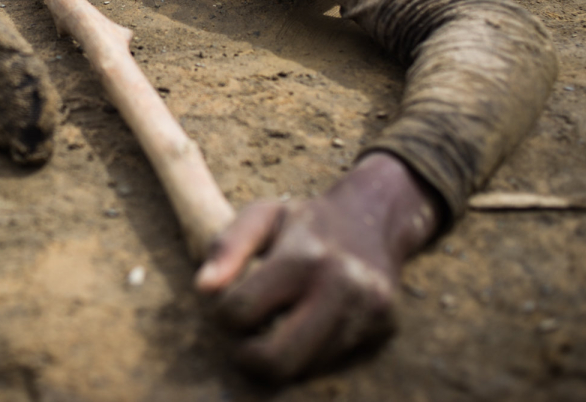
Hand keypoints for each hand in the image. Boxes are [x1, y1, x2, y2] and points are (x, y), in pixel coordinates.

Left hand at [194, 153, 440, 380]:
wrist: (375, 217)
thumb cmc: (307, 220)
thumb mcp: (262, 216)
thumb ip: (227, 246)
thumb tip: (203, 288)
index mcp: (303, 255)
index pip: (242, 311)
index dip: (223, 315)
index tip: (229, 305)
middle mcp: (340, 286)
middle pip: (275, 360)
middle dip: (248, 356)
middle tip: (245, 338)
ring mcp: (366, 312)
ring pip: (303, 369)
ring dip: (281, 355)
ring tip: (278, 325)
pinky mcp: (383, 329)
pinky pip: (330, 364)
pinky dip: (309, 354)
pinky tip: (307, 325)